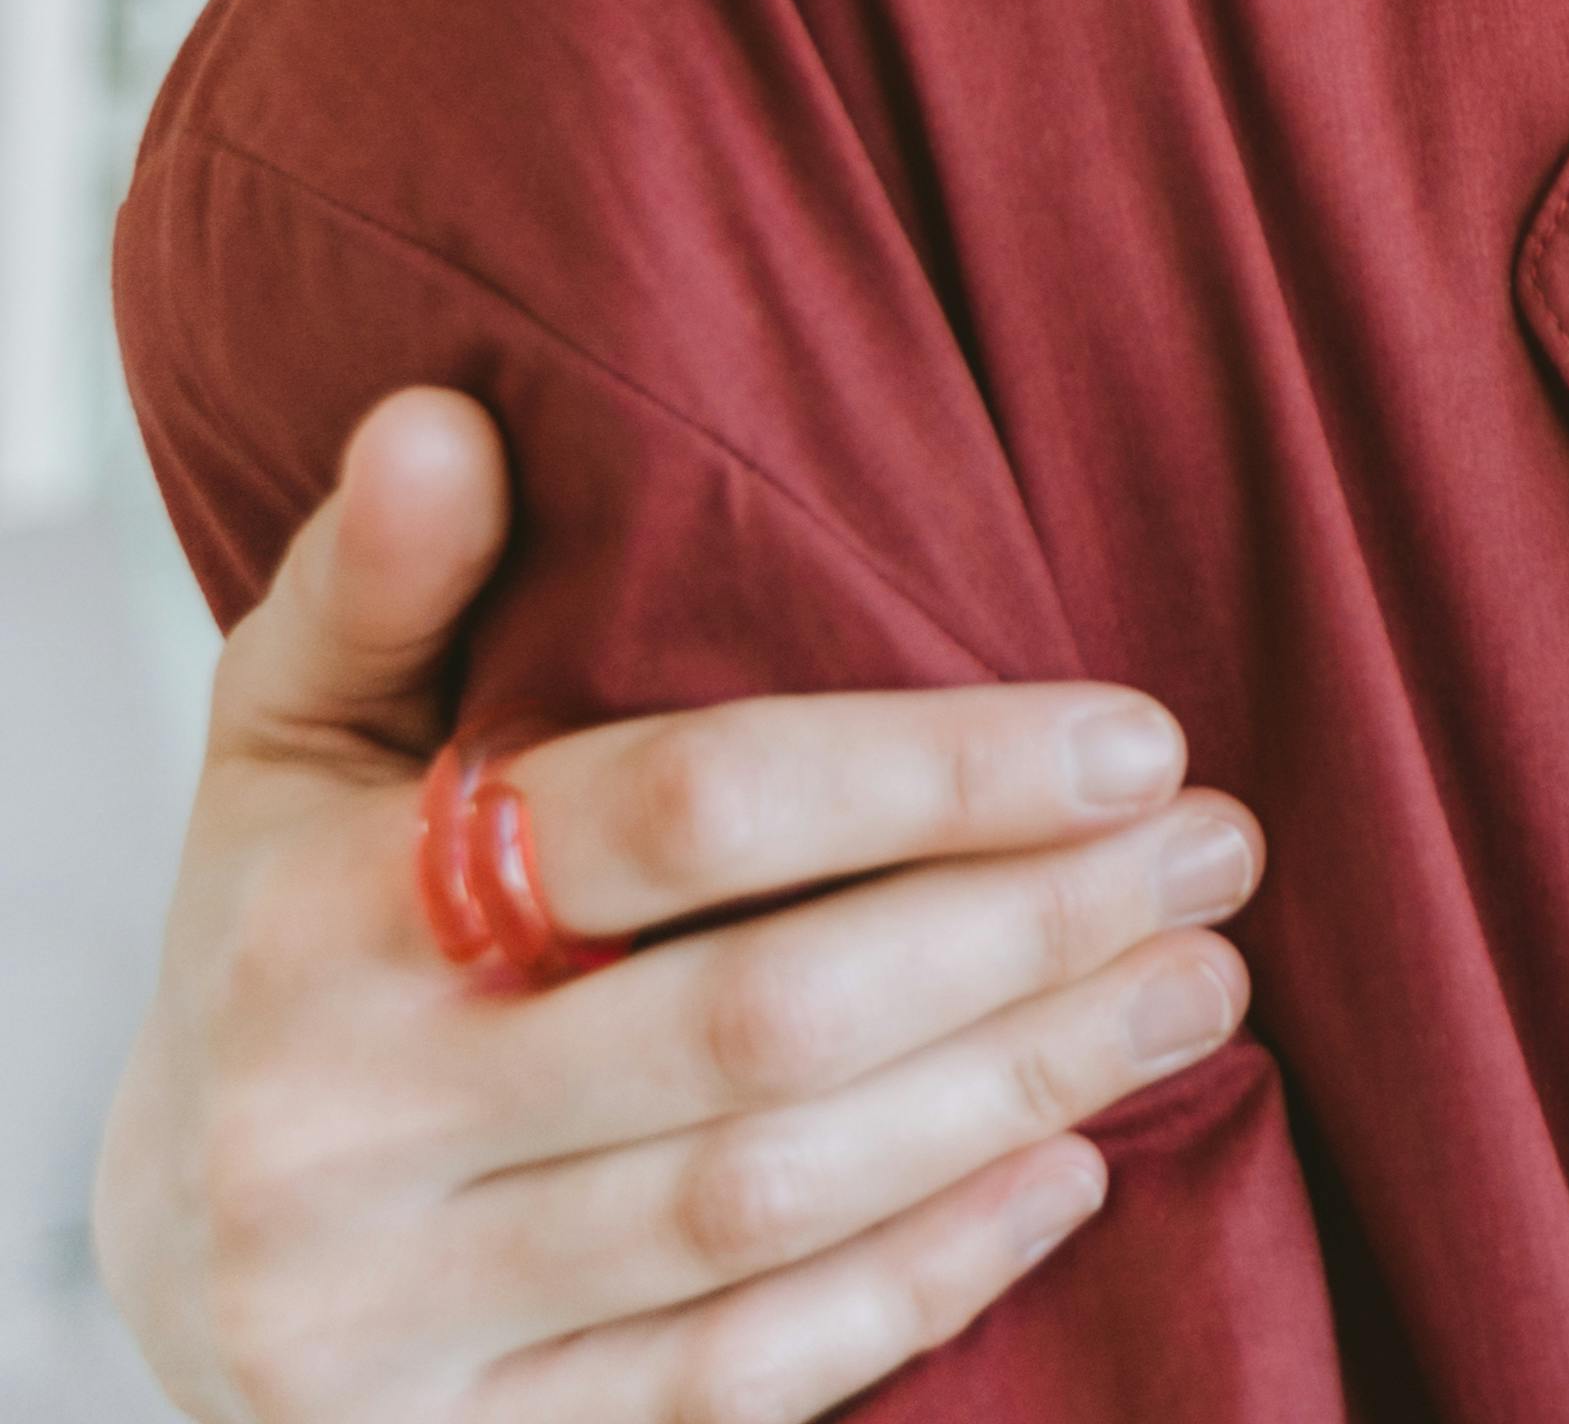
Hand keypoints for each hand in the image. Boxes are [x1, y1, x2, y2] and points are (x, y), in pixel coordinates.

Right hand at [96, 390, 1269, 1422]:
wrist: (168, 1258)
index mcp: (317, 925)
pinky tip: (1071, 1172)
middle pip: (762, 1019)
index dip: (932, 770)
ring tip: (1199, 987)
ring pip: (773, 1202)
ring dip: (1021, 1087)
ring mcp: (398, 1325)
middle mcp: (337, 1138)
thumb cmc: (293, 948)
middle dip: (1029, 931)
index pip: (679, 817)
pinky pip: (737, 1381)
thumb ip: (376, 589)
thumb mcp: (291, 757)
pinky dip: (924, 1278)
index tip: (1135, 736)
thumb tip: (443, 419)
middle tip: (1220, 853)